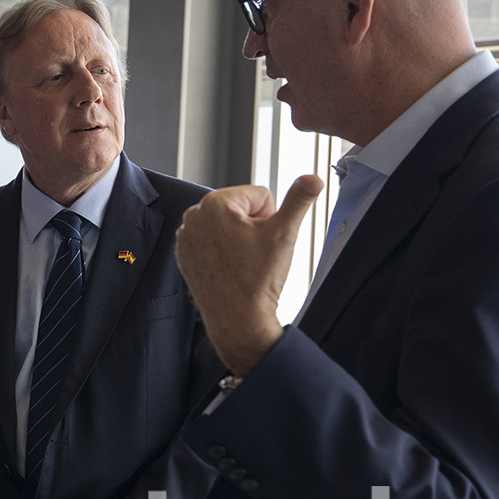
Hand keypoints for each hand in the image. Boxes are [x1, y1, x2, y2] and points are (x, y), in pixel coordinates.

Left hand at [175, 175, 322, 374]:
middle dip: (253, 227)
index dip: (270, 218)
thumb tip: (314, 179)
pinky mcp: (185, 254)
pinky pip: (213, 242)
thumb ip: (299, 200)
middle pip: (242, 208)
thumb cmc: (257, 280)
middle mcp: (194, 215)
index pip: (260, 195)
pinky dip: (223, 251)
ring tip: (241, 262)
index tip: (263, 241)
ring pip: (228, 225)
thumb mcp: (284, 233)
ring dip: (238, 238)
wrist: (238, 320)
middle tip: (253, 254)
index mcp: (216, 202)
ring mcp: (186, 236)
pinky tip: (228, 268)